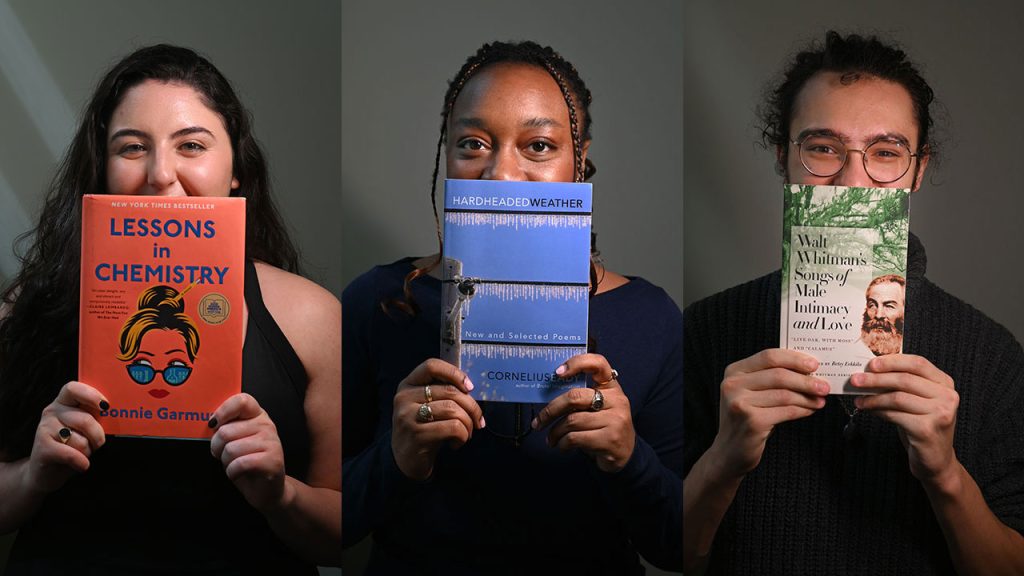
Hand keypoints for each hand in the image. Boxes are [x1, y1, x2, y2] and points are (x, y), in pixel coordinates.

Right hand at [25, 382, 107, 493]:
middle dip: (98, 436)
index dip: (91, 395)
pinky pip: (71, 454)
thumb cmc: (72, 446)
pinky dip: (81, 462)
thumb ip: (95, 416)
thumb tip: (116, 413)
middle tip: (98, 443)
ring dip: (87, 451)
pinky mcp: (42, 447)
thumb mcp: (85, 428)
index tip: (106, 407)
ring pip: (80, 440)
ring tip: (81, 453)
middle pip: (85, 419)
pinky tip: (82, 465)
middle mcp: (52, 411)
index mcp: (64, 401)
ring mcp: (45, 428)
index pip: (74, 388)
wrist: (48, 472)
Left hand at [210, 393, 285, 512]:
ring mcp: (272, 442)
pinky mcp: (273, 460)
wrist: (267, 490)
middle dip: (217, 447)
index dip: (223, 411)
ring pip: (231, 449)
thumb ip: (227, 427)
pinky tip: (239, 473)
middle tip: (224, 455)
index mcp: (257, 415)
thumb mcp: (236, 440)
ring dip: (226, 462)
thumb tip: (210, 423)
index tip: (213, 424)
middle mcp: (267, 425)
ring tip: (235, 464)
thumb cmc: (247, 463)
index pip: (241, 401)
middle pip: (226, 431)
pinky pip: (239, 463)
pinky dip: (232, 472)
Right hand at [391, 359, 483, 480]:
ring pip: (453, 410)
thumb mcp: (427, 406)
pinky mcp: (417, 435)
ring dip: (468, 424)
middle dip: (472, 407)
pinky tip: (456, 443)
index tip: (470, 387)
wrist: (405, 460)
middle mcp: (404, 398)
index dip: (454, 373)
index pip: (431, 366)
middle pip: (450, 391)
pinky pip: (453, 428)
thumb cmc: (423, 429)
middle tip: (478, 420)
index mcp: (408, 385)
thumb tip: (472, 388)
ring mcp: (408, 416)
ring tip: (466, 433)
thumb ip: (442, 393)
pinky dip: (462, 436)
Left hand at [531, 354, 633, 472]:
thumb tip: (548, 396)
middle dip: (551, 410)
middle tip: (539, 421)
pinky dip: (562, 443)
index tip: (557, 372)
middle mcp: (616, 400)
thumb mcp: (598, 408)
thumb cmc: (604, 427)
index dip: (577, 363)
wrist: (626, 455)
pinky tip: (562, 445)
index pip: (598, 363)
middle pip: (574, 397)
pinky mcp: (610, 439)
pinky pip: (575, 438)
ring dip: (555, 432)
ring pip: (572, 420)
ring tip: (551, 438)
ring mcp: (615, 420)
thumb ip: (581, 398)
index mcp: (612, 387)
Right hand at [709, 349, 828, 479]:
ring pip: (785, 394)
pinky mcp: (752, 421)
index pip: (769, 357)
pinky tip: (809, 410)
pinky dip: (802, 410)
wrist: (730, 451)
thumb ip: (770, 378)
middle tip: (824, 385)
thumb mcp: (751, 392)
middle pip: (779, 375)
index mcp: (734, 372)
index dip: (794, 359)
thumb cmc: (746, 419)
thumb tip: (808, 371)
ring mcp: (740, 403)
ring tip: (820, 400)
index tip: (814, 364)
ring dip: (807, 397)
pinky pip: (786, 412)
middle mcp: (733, 385)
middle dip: (806, 380)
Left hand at [851, 354, 958, 488]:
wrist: (935, 459)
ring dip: (873, 397)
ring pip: (897, 397)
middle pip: (905, 379)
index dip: (892, 361)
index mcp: (945, 383)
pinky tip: (867, 409)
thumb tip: (870, 370)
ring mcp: (940, 413)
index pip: (917, 363)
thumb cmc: (922, 425)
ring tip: (858, 398)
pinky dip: (877, 410)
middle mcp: (947, 396)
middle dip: (876, 378)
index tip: (871, 363)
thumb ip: (902, 384)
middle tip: (855, 379)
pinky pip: (895, 415)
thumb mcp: (917, 400)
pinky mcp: (928, 429)